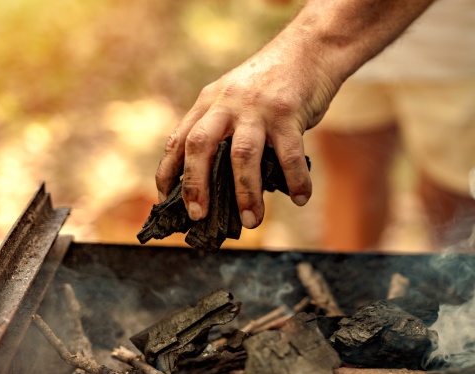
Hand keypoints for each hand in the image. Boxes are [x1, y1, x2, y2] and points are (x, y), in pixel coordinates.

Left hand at [155, 38, 338, 228]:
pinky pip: (289, 154)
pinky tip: (300, 198)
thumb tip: (222, 182)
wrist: (308, 50)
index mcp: (210, 103)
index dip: (169, 172)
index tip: (166, 200)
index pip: (180, 140)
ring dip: (246, 193)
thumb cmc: (272, 84)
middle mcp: (228, 104)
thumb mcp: (236, 97)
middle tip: (199, 216)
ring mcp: (258, 108)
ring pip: (243, 155)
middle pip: (201, 146)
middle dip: (196, 185)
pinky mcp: (288, 112)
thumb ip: (225, 129)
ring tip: (252, 221)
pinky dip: (296, 180)